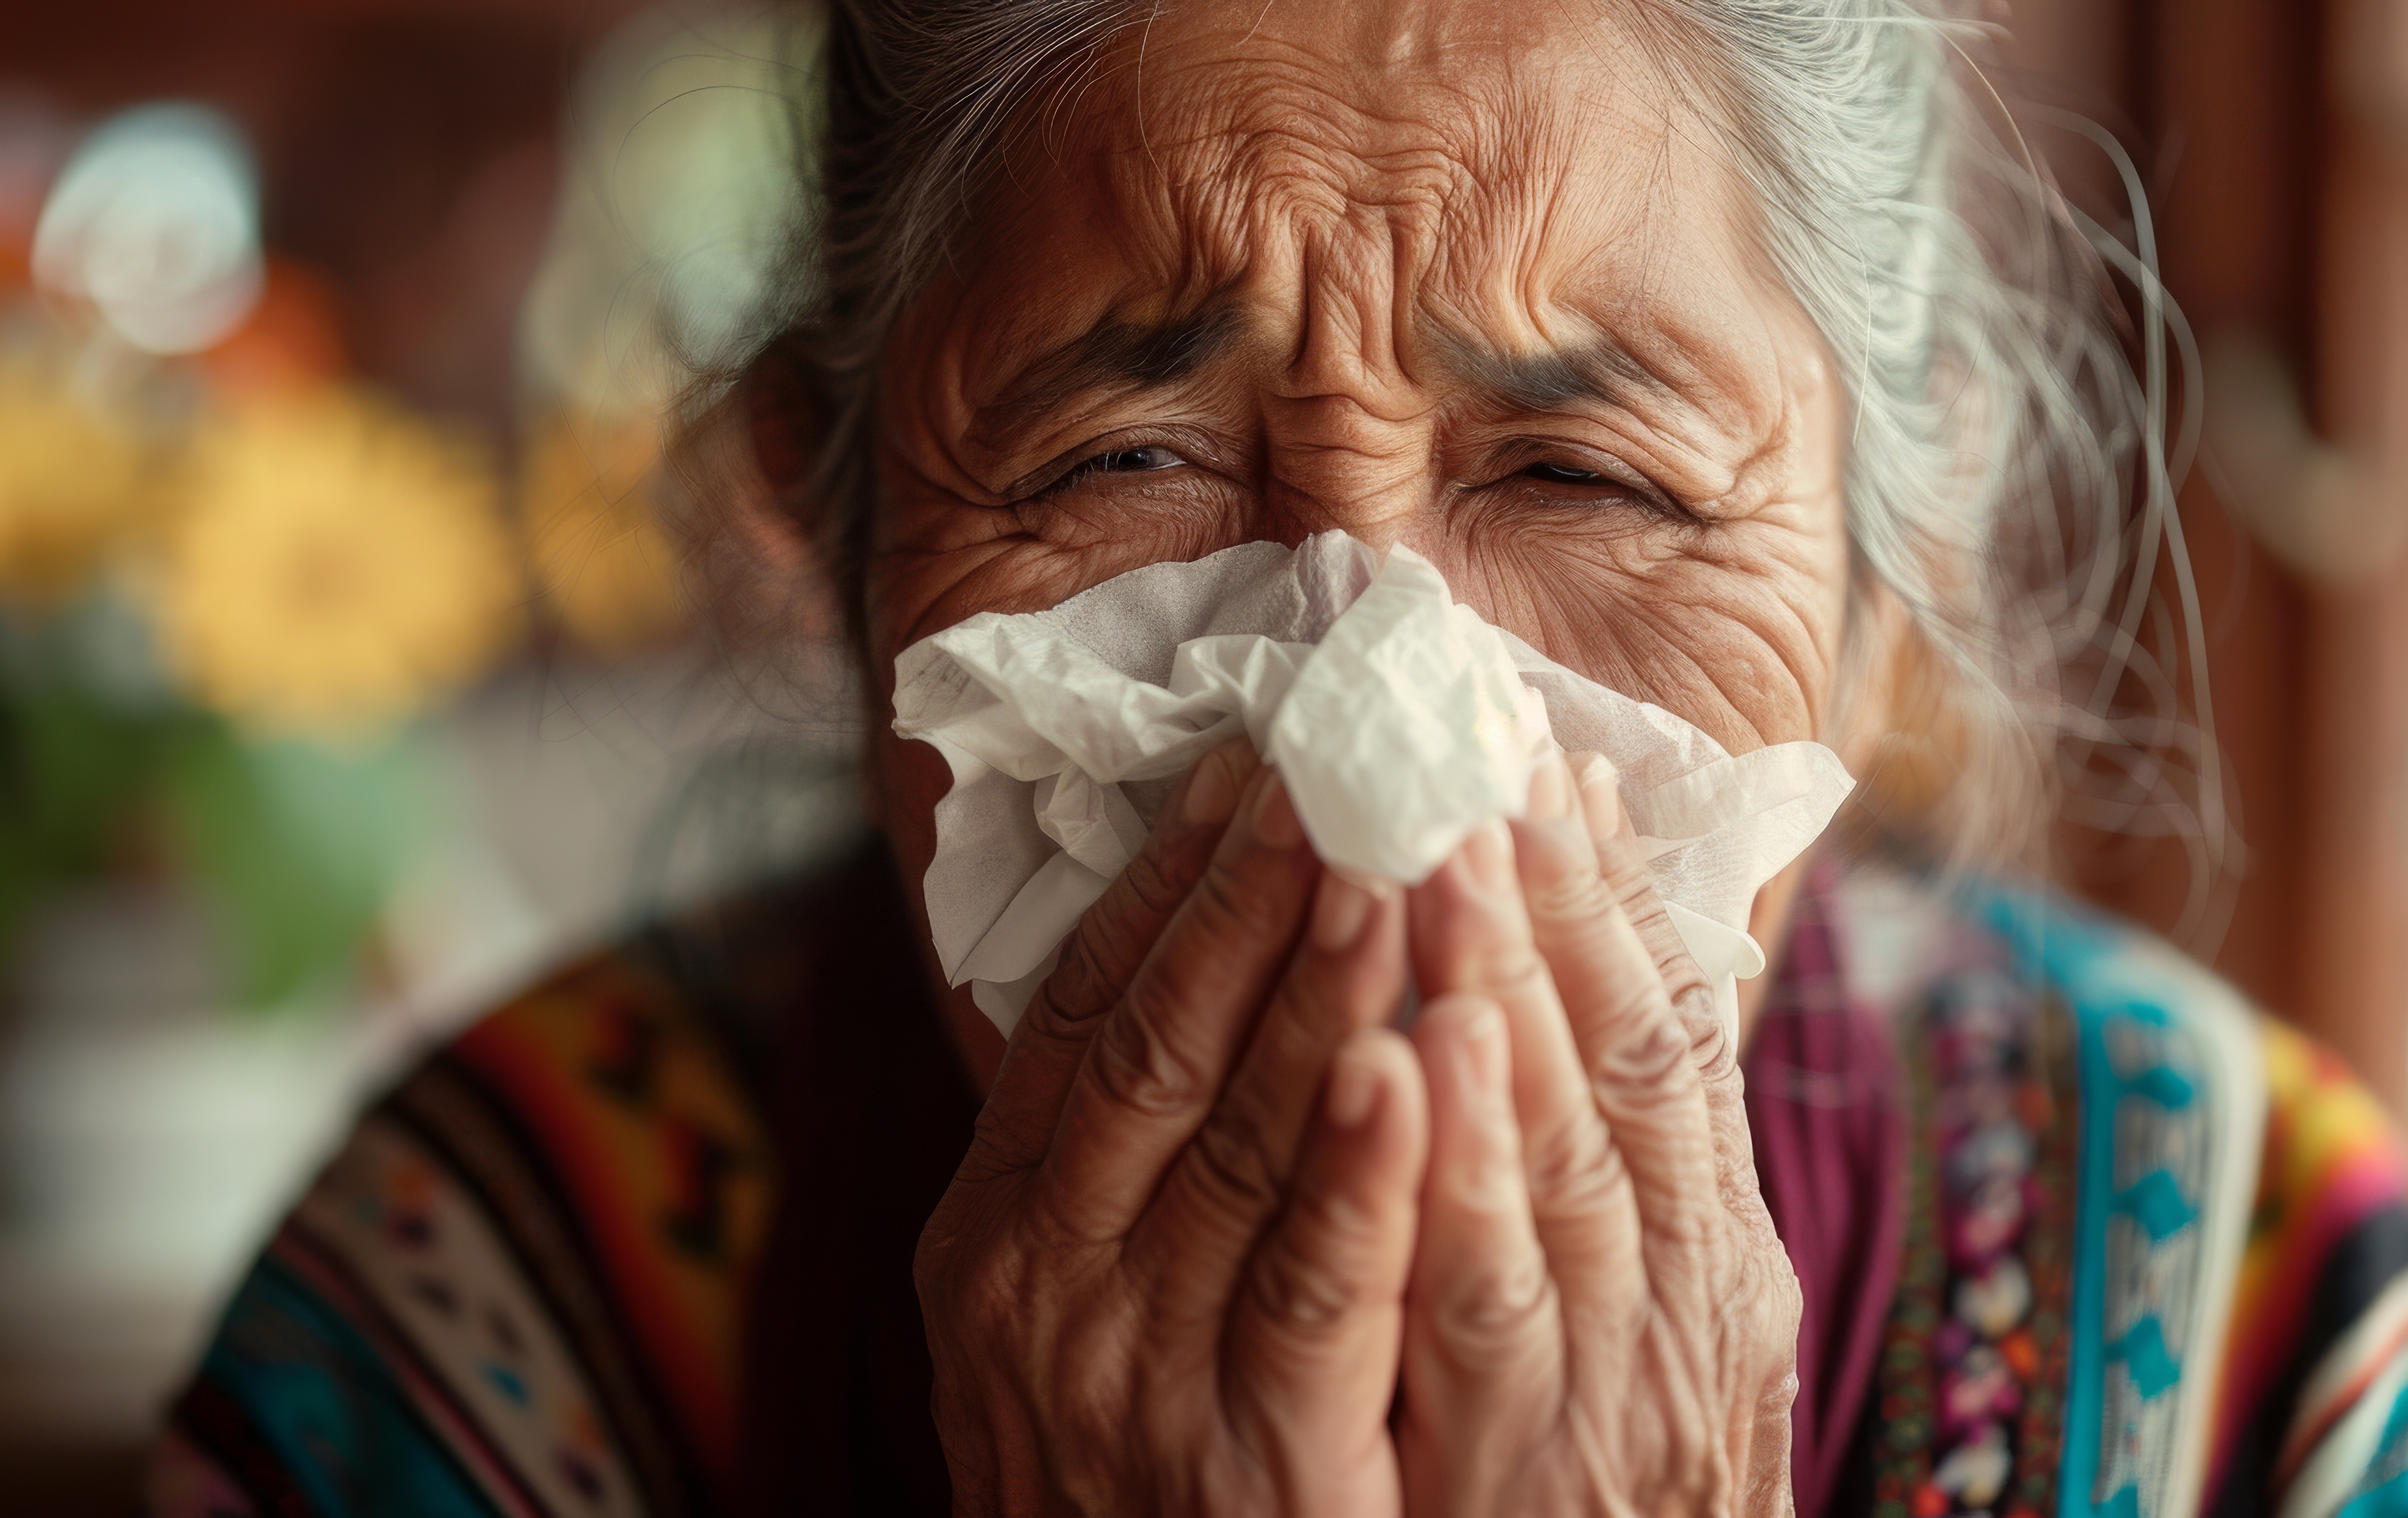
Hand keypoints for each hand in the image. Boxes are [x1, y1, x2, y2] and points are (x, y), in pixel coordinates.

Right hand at [914, 742, 1427, 1515]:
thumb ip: (1103, 1168)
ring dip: (1322, 983)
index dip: (1160, 882)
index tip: (1246, 760)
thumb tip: (1173, 960)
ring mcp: (1133, 1376)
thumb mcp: (1067, 1315)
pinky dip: (1362, 1166)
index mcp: (994, 1233)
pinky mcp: (1251, 1461)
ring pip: (1240, 1136)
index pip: (1079, 1014)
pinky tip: (1413, 1056)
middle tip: (1344, 751)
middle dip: (1252, 889)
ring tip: (1399, 846)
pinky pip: (1317, 1289)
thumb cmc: (1118, 1473)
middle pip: (1155, 1044)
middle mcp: (1040, 1287)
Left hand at [1393, 751, 1801, 1517]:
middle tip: (1485, 753)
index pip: (1677, 1043)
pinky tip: (1408, 1054)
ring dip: (1506, 996)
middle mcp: (1685, 1305)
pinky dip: (1454, 1169)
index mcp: (1720, 1255)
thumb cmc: (1616, 1476)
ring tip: (1446, 849)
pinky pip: (1474, 1299)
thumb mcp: (1656, 1323)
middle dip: (1553, 907)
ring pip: (1559, 1161)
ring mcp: (1601, 1383)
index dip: (1622, 900)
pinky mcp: (1503, 1464)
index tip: (1562, 766)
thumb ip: (1624, 1171)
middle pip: (1623, 1074)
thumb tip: (1583, 989)